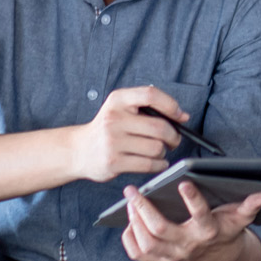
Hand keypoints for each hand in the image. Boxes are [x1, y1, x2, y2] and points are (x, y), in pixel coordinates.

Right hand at [71, 86, 187, 181]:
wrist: (79, 150)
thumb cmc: (107, 129)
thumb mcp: (120, 108)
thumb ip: (147, 106)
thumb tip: (182, 116)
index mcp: (117, 100)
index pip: (150, 95)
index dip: (171, 105)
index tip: (181, 115)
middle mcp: (114, 118)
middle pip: (159, 127)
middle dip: (174, 136)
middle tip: (173, 140)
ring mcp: (112, 141)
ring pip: (156, 147)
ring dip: (164, 152)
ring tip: (158, 151)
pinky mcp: (114, 162)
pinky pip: (149, 164)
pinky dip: (159, 165)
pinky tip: (156, 162)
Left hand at [120, 181, 260, 260]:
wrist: (217, 259)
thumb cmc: (224, 231)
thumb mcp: (238, 220)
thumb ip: (248, 207)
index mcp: (207, 232)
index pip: (200, 216)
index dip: (193, 200)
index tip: (183, 182)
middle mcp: (187, 246)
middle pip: (161, 229)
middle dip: (144, 208)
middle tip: (133, 190)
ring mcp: (171, 257)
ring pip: (146, 241)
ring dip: (134, 220)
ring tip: (130, 201)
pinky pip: (137, 253)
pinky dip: (129, 236)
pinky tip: (129, 219)